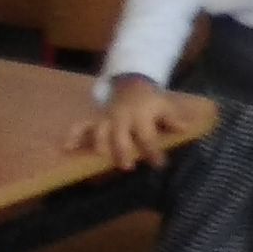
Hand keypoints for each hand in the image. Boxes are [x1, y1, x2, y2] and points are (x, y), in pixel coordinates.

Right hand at [68, 76, 214, 170]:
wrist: (133, 85)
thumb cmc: (151, 103)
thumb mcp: (165, 107)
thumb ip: (173, 119)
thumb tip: (185, 128)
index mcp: (141, 116)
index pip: (148, 136)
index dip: (153, 150)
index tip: (159, 165)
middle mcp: (122, 118)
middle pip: (121, 135)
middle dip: (123, 150)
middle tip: (127, 167)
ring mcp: (107, 119)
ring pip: (100, 130)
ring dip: (100, 144)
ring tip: (101, 158)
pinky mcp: (96, 120)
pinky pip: (82, 126)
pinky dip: (74, 135)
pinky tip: (67, 147)